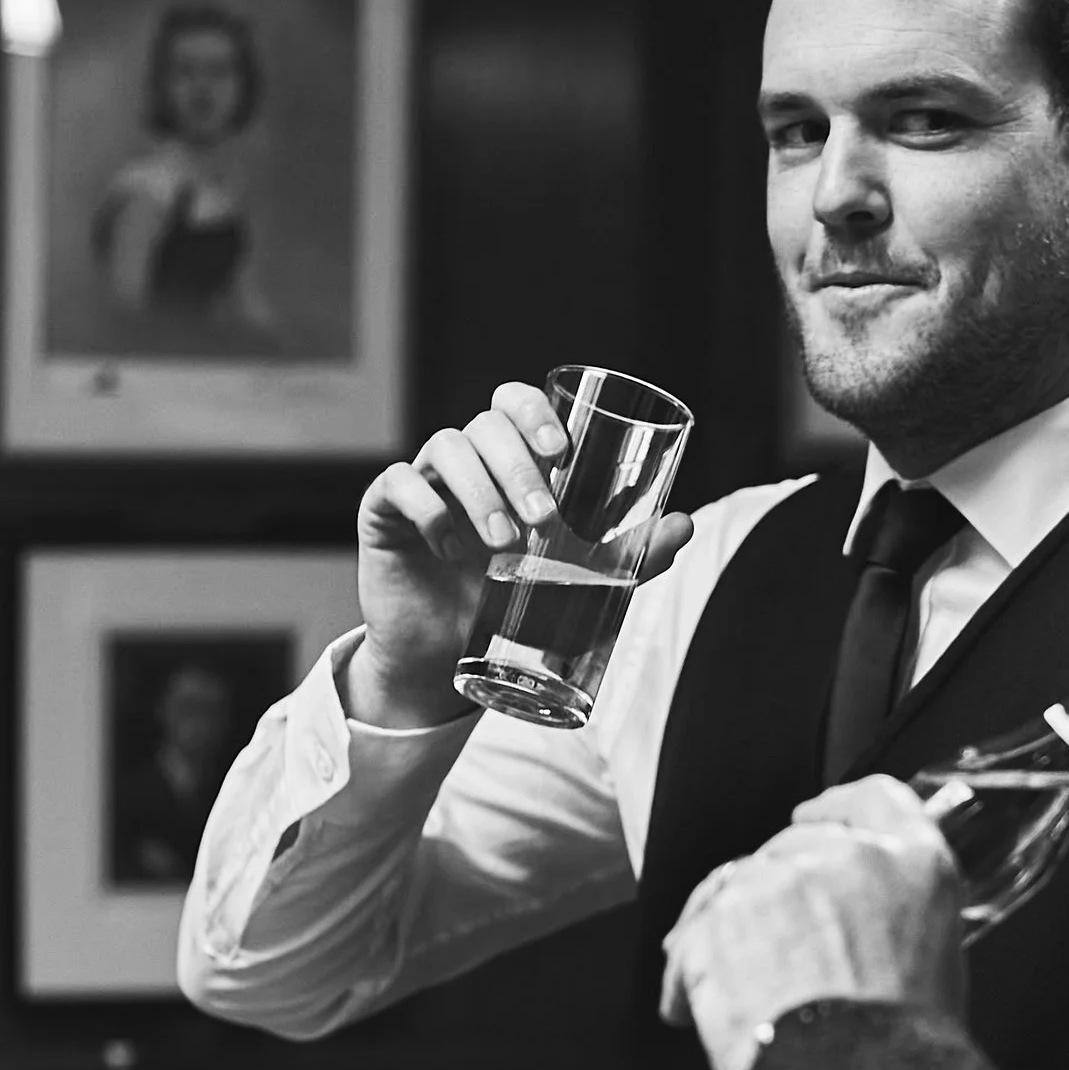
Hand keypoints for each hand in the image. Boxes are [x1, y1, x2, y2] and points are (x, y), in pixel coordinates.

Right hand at [346, 380, 689, 726]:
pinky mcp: (383, 513)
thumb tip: (684, 524)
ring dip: (481, 492)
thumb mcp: (580, 586)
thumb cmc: (511, 610)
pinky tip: (447, 547)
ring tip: (503, 545)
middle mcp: (466, 464)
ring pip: (445, 447)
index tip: (563, 452)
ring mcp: (423, 484)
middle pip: (485, 424)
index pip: (515, 405)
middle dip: (518, 467)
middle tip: (544, 519)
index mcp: (508, 464)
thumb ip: (631, 556)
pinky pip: (397, 484)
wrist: (446, 664)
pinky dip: (427, 508)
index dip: (535, 412)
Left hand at [661, 776, 961, 1069]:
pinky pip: (690, 939)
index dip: (839, 808)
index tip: (812, 816)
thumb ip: (898, 918)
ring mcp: (777, 882)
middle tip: (773, 948)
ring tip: (728, 991)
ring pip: (733, 887)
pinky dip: (687, 977)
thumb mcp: (937, 964)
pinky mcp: (720, 919)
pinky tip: (693, 1011)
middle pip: (792, 845)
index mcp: (914, 864)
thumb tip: (857, 924)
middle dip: (776, 890)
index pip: (876, 801)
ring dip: (725, 931)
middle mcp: (846, 857)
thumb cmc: (900, 1048)